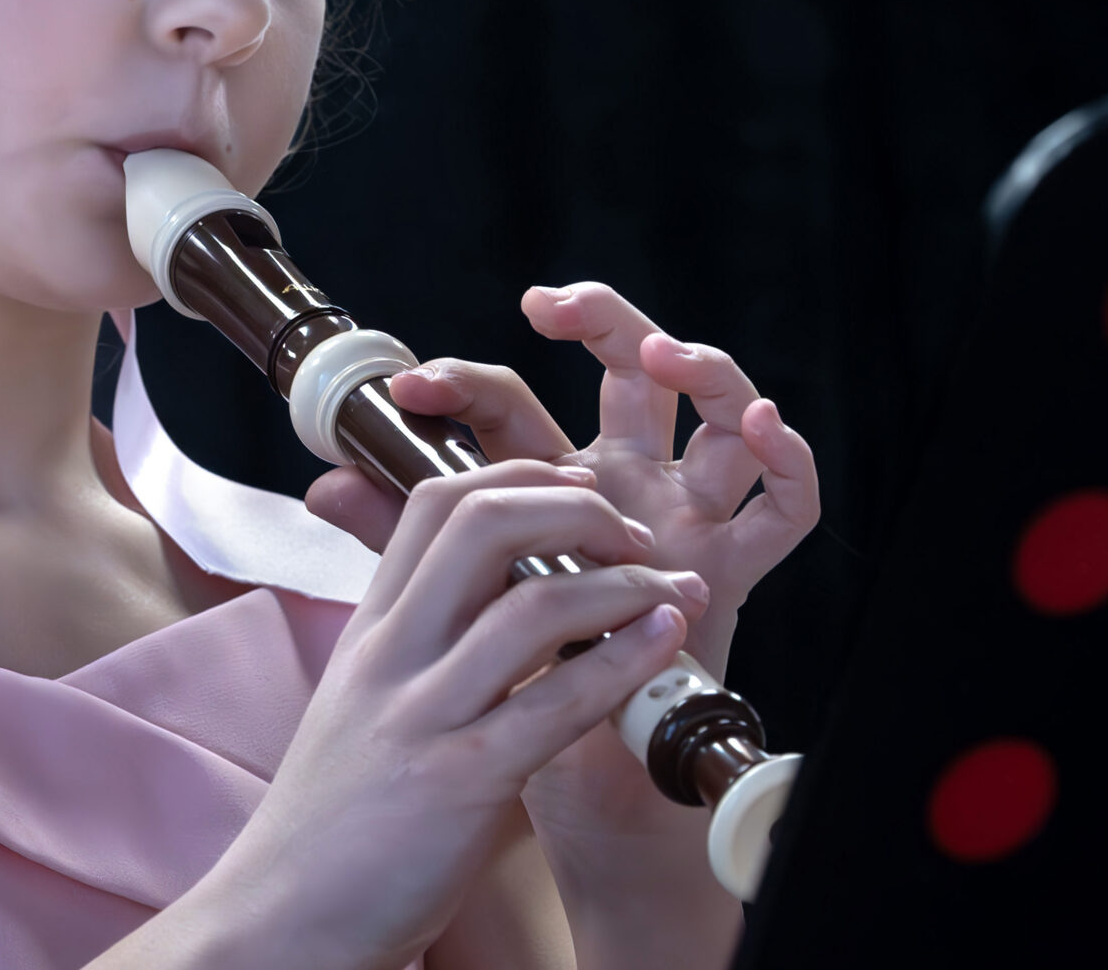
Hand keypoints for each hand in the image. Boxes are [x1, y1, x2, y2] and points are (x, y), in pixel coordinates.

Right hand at [193, 458, 710, 969]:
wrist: (282, 918)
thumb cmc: (336, 822)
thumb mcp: (364, 707)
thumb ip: (430, 655)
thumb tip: (523, 618)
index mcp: (371, 630)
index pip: (433, 502)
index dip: (518, 477)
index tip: (577, 489)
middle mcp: (391, 655)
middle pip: (482, 523)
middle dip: (575, 510)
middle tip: (631, 535)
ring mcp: (422, 714)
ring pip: (532, 605)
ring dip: (625, 585)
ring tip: (674, 590)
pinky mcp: (459, 782)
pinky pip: (555, 704)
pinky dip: (623, 662)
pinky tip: (663, 644)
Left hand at [305, 283, 819, 879]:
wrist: (578, 800)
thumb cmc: (516, 698)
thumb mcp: (452, 606)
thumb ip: (399, 540)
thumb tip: (321, 482)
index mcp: (552, 488)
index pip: (514, 407)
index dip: (466, 384)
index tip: (412, 386)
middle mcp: (625, 488)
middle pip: (629, 375)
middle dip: (605, 320)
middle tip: (557, 306)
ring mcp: (686, 522)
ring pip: (719, 416)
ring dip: (703, 372)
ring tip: (664, 354)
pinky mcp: (735, 572)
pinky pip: (784, 508)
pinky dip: (786, 462)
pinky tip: (761, 431)